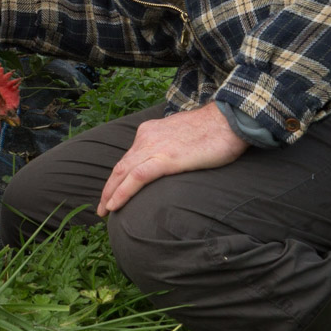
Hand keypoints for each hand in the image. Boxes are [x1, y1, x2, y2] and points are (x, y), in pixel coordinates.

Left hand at [97, 103, 247, 215]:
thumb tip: (169, 161)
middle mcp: (147, 137)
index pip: (129, 158)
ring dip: (110, 194)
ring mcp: (155, 147)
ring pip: (123, 173)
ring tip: (104, 211)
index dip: (119, 177)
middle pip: (121, 166)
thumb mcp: (184, 136)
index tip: (113, 192)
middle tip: (101, 208)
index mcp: (151, 131)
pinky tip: (114, 206)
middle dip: (109, 188)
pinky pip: (136, 178)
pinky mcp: (165, 159)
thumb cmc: (214, 130)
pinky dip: (122, 192)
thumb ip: (171, 147)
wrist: (229, 119)